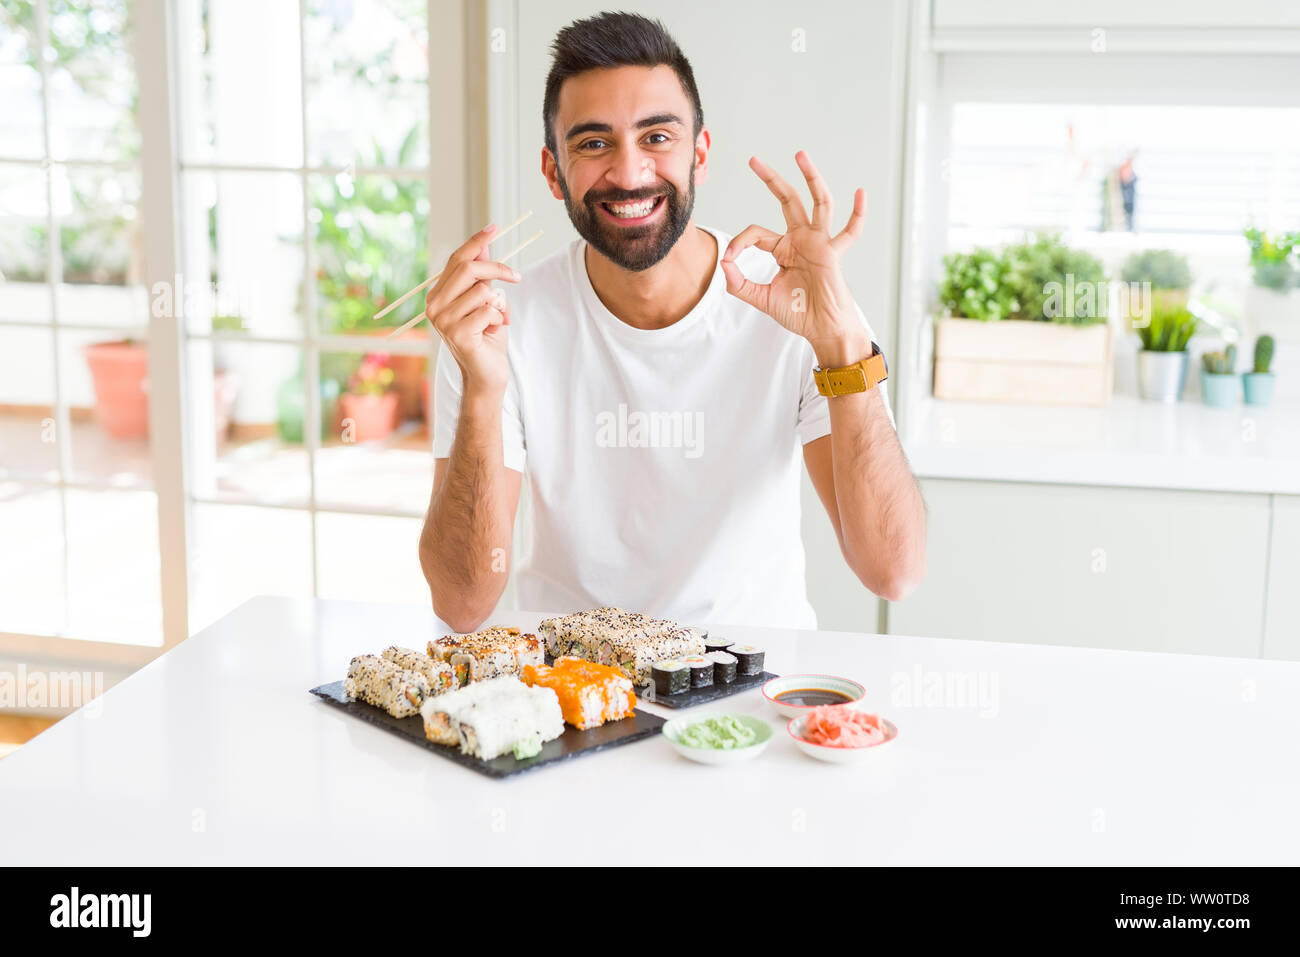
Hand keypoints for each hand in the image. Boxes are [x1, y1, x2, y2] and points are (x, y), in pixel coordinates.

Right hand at [426, 223, 520, 397]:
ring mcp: (442, 321)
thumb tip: (483, 246)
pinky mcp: (457, 334)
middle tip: (517, 277)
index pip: (457, 259)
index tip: (495, 226)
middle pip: (470, 269)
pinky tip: (494, 331)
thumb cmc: (488, 337)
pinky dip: (499, 318)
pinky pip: (489, 310)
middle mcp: (434, 306)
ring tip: (497, 320)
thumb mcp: (486, 301)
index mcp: (438, 295)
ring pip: (483, 291)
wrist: (488, 375)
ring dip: (499, 304)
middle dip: (498, 270)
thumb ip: (481, 276)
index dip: (477, 241)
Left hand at [721, 152, 870, 366]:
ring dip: (810, 178)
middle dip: (771, 179)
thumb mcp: (761, 298)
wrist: (822, 330)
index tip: (730, 260)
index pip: (757, 233)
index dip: (739, 243)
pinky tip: (861, 192)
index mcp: (784, 248)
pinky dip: (857, 213)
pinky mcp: (833, 253)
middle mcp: (802, 240)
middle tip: (754, 160)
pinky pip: (850, 232)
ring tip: (799, 154)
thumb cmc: (799, 313)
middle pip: (787, 200)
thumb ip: (739, 283)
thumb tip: (723, 262)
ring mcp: (819, 243)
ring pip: (818, 203)